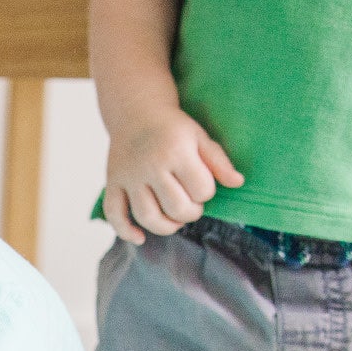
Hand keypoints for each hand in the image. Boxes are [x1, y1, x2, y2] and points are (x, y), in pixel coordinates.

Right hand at [104, 111, 242, 243]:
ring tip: (174, 220)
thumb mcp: (200, 137)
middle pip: (176, 208)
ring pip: (148, 216)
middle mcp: (151, 165)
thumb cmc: (173, 128)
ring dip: (166, 227)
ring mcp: (129, 176)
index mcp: (176, 151)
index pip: (201, 190)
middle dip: (190, 213)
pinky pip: (114, 214)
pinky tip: (139, 238)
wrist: (136, 112)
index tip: (202, 186)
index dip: (207, 193)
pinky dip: (126, 231)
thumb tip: (238, 183)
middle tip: (191, 206)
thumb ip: (219, 162)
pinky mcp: (113, 183)